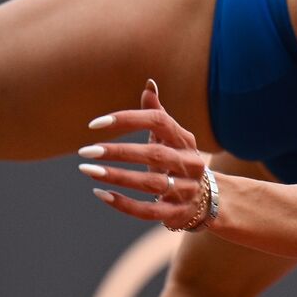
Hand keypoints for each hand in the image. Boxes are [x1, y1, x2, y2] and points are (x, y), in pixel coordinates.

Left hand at [79, 79, 207, 228]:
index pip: (159, 122)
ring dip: (118, 177)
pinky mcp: (178, 213)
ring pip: (151, 183)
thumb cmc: (179, 161)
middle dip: (119, 152)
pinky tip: (102, 194)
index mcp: (185, 140)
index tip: (96, 124)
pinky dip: (125, 204)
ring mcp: (186, 190)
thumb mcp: (172, 137)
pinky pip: (150, 211)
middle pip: (155, 155)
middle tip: (86, 150)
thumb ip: (157, 113)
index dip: (128, 119)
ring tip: (88, 170)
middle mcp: (189, 163)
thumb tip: (149, 83)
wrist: (210, 199)